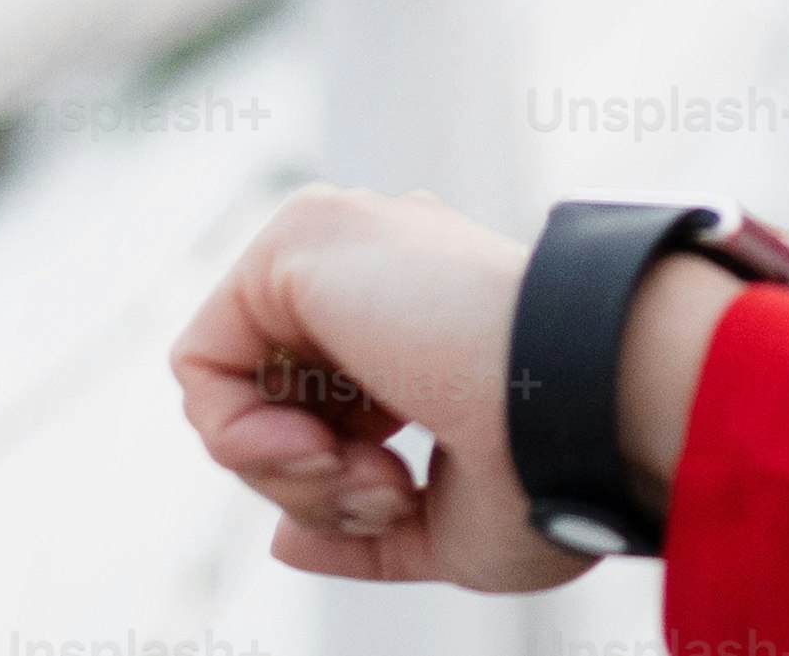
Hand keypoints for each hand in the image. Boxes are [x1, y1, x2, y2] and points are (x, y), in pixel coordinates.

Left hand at [172, 195, 788, 587]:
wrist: (589, 404)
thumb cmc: (554, 469)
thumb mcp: (448, 527)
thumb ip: (356, 531)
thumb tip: (280, 544)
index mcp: (418, 316)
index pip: (320, 409)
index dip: (334, 487)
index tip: (399, 504)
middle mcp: (374, 270)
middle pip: (269, 398)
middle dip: (309, 481)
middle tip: (386, 496)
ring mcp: (337, 243)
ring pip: (232, 385)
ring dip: (282, 469)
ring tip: (370, 476)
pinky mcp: (296, 243)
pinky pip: (199, 363)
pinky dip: (240, 438)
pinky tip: (317, 448)